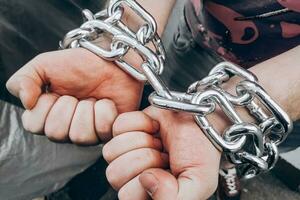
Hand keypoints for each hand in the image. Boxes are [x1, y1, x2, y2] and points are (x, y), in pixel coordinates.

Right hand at [6, 48, 142, 143]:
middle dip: (68, 106)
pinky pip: (103, 129)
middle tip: (77, 95)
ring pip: (80, 136)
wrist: (111, 62)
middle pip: (56, 133)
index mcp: (46, 116)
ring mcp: (88, 134)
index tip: (55, 91)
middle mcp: (65, 129)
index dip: (45, 106)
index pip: (34, 125)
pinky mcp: (108, 133)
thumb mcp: (44, 64)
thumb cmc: (79, 65)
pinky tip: (106, 103)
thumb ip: (23, 80)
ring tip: (92, 98)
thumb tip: (26, 102)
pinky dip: (105, 110)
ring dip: (87, 108)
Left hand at [104, 107, 220, 199]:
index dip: (146, 180)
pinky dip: (140, 122)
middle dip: (144, 159)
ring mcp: (127, 150)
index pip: (126, 195)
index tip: (166, 170)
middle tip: (163, 154)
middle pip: (114, 174)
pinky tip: (153, 126)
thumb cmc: (201, 147)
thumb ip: (173, 198)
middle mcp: (133, 173)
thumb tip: (145, 181)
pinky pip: (117, 126)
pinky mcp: (125, 128)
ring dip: (141, 140)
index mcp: (148, 191)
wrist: (202, 117)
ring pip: (110, 151)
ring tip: (158, 141)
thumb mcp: (199, 182)